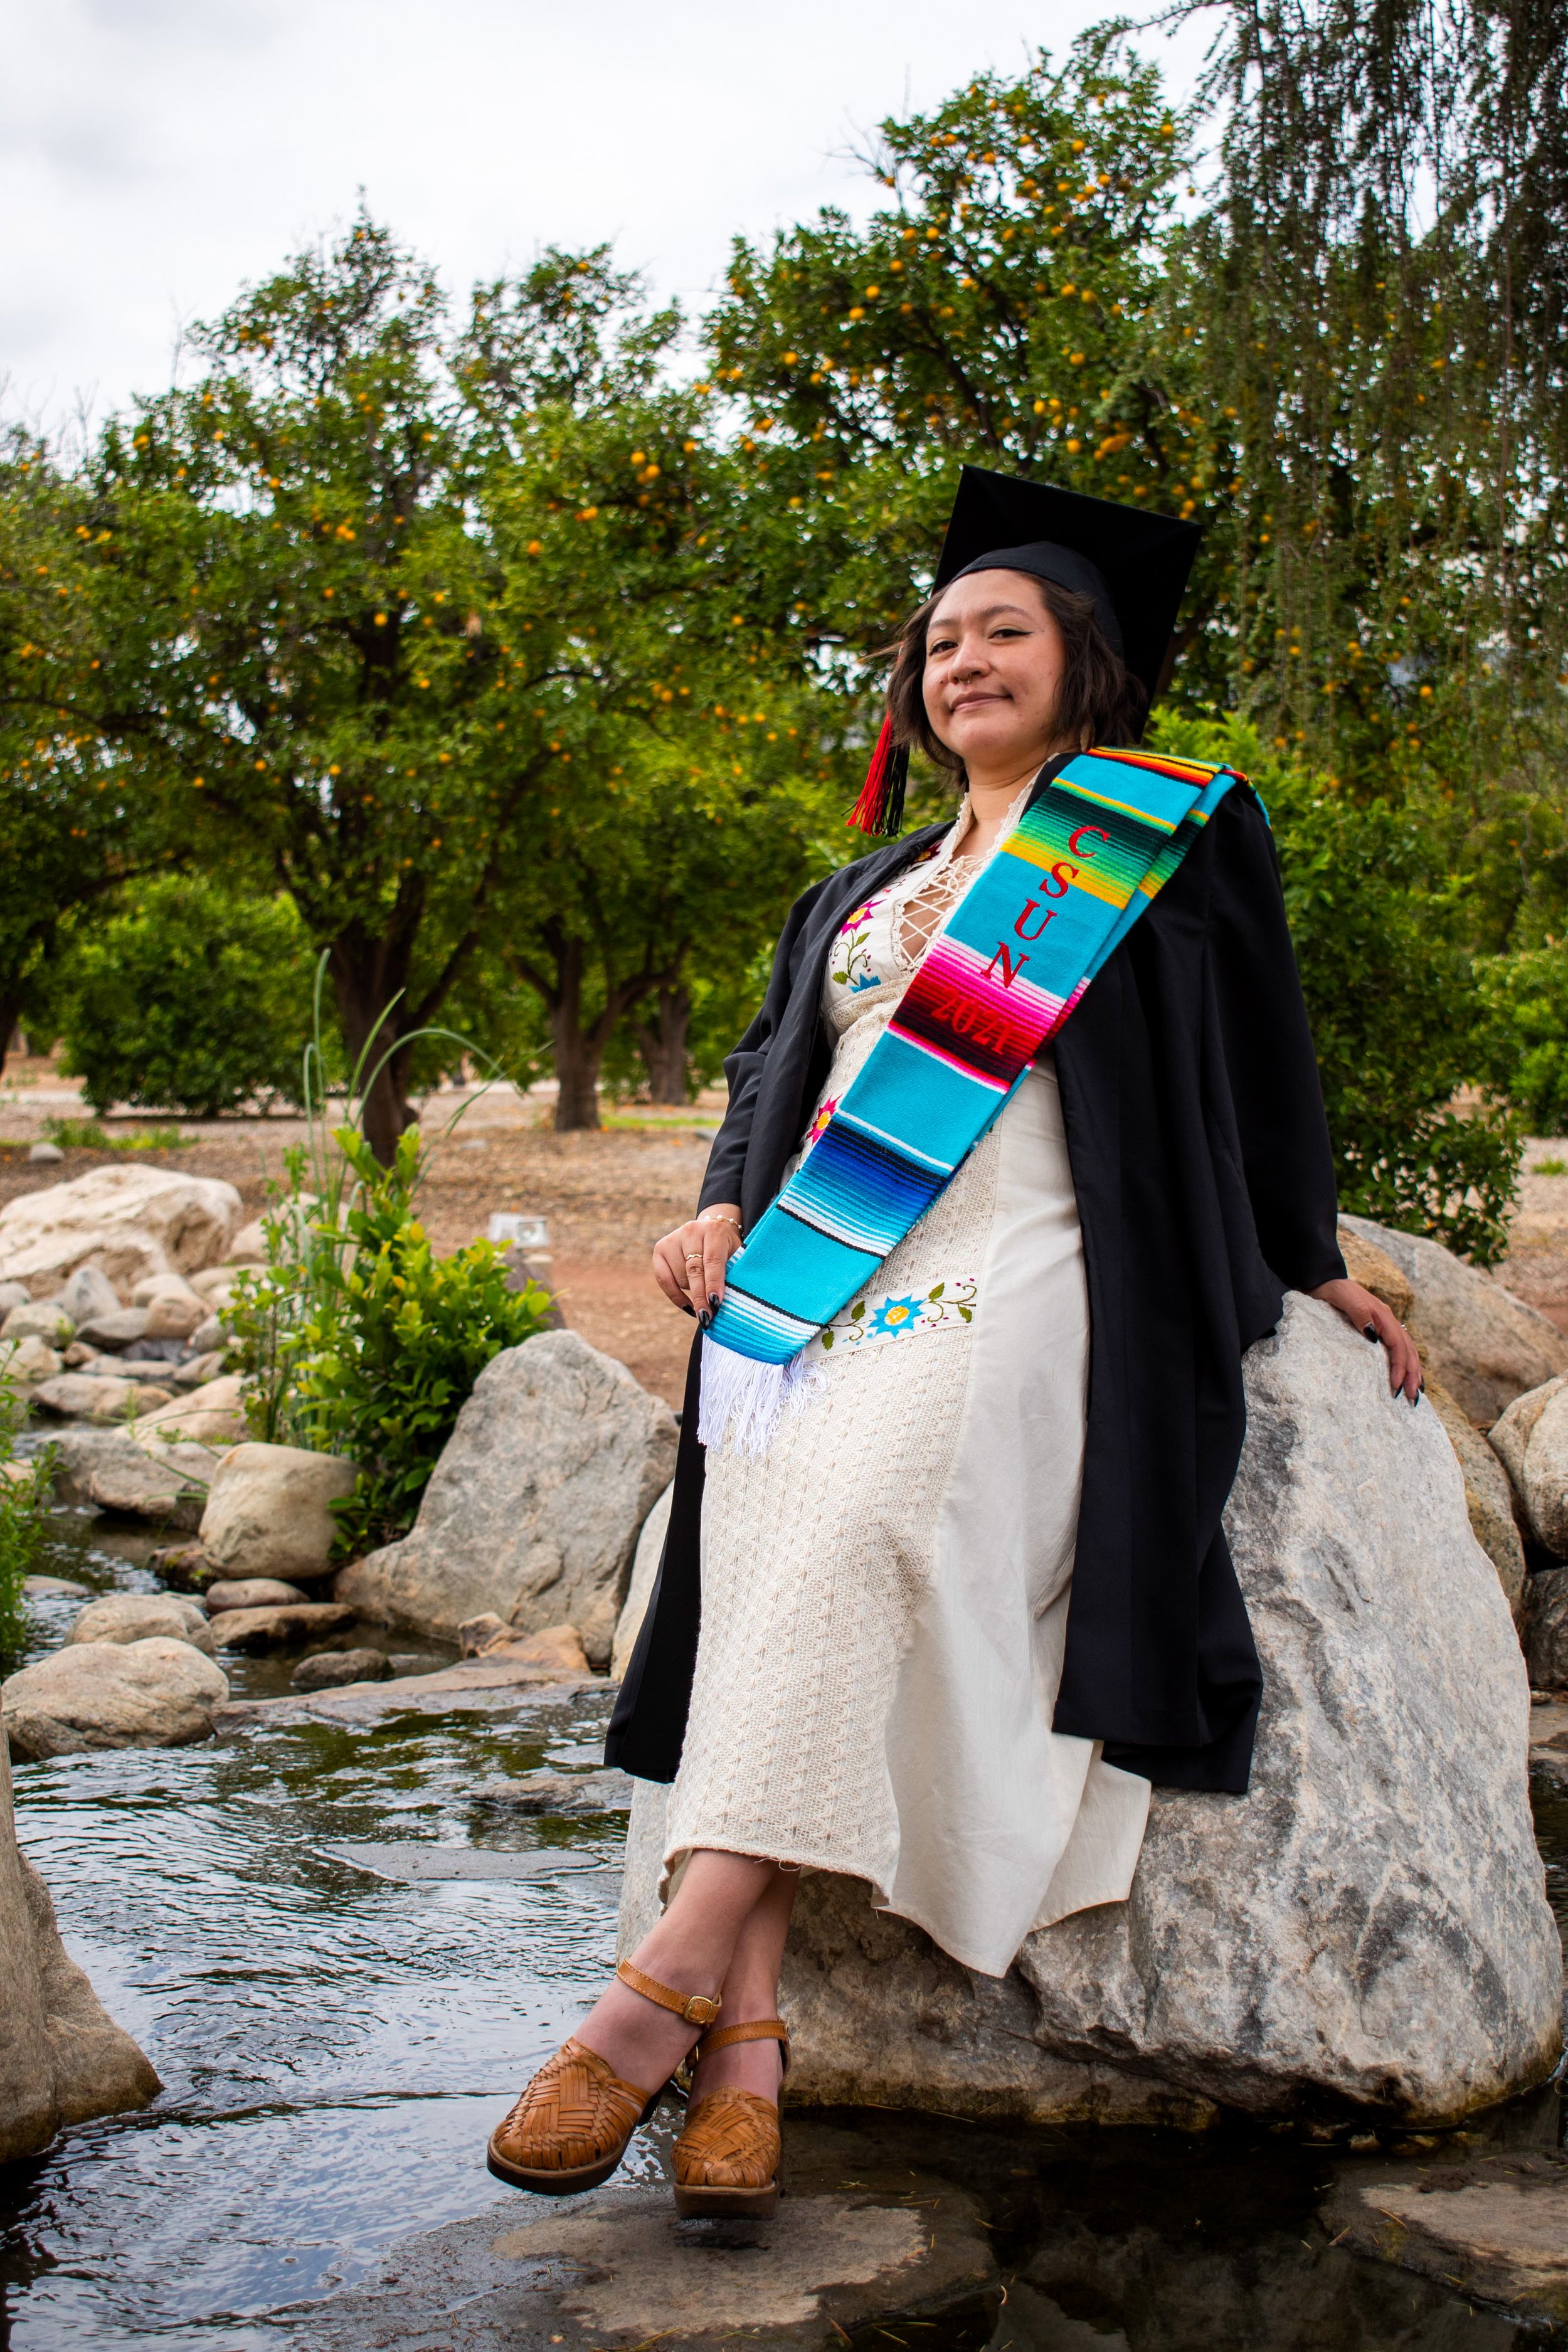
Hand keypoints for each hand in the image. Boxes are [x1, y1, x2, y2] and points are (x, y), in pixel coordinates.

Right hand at [653, 1205, 741, 1324]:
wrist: (712, 1228)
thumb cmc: (728, 1249)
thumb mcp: (736, 1256)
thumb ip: (731, 1275)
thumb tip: (721, 1304)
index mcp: (714, 1231)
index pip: (713, 1260)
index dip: (713, 1283)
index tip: (716, 1304)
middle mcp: (691, 1231)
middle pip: (694, 1270)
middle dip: (700, 1297)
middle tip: (707, 1318)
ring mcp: (673, 1239)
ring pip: (680, 1277)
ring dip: (693, 1292)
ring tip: (705, 1294)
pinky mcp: (660, 1248)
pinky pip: (664, 1279)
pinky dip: (676, 1296)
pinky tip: (688, 1306)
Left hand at [1308, 1277, 1422, 1403]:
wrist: (1322, 1281)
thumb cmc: (1332, 1290)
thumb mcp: (1345, 1299)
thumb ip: (1360, 1314)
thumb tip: (1374, 1337)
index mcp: (1383, 1316)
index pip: (1398, 1345)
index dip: (1400, 1367)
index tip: (1397, 1386)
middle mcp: (1387, 1321)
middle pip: (1407, 1351)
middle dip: (1412, 1375)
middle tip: (1412, 1398)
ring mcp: (1384, 1325)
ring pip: (1406, 1351)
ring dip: (1412, 1372)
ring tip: (1416, 1393)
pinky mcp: (1376, 1330)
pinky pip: (1396, 1349)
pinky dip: (1404, 1364)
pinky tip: (1406, 1377)